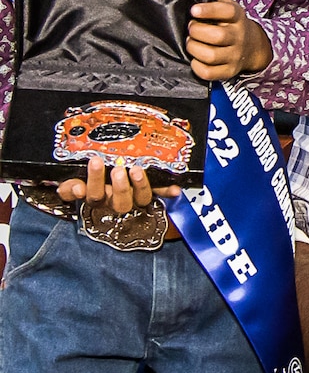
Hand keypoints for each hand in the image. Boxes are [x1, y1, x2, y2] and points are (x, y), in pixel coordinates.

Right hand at [56, 155, 180, 212]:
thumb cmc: (87, 181)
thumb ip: (70, 187)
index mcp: (97, 198)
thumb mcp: (74, 181)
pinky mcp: (149, 193)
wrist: (105, 184)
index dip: (92, 187)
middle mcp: (116, 201)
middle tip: (117, 170)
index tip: (85, 178)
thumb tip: (76, 189)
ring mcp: (134, 198)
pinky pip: (159, 193)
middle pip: (118, 201)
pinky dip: (167, 191)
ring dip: (140, 186)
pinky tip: (175, 189)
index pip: (92, 197)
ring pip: (139, 199)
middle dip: (119, 187)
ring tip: (136, 170)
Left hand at [186, 0, 272, 79]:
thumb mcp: (229, 7)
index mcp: (238, 17)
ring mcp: (234, 55)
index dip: (209, 10)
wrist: (252, 46)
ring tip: (191, 43)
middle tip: (191, 28)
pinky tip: (195, 58)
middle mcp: (238, 37)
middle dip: (197, 31)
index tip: (194, 10)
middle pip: (217, 36)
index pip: (227, 12)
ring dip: (195, 49)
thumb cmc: (232, 24)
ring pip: (212, 56)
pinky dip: (197, 66)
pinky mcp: (229, 71)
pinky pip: (209, 73)